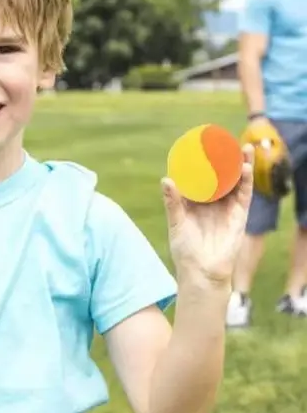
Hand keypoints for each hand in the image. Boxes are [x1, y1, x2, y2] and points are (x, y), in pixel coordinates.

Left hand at [161, 144, 253, 285]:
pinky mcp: (238, 215)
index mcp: (195, 202)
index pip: (200, 178)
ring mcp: (227, 208)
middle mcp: (212, 202)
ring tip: (242, 148)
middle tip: (223, 140)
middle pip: (220, 176)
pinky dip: (246, 181)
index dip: (202, 163)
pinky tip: (246, 167)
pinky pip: (244, 194)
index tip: (200, 145)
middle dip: (224, 160)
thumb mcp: (176, 222)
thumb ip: (172, 202)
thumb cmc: (185, 249)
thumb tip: (166, 179)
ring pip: (235, 182)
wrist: (202, 271)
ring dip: (240, 165)